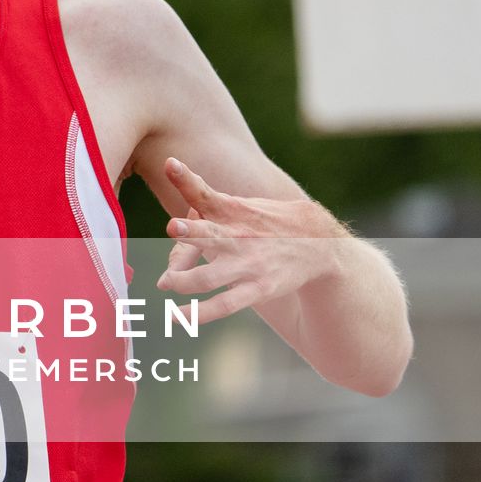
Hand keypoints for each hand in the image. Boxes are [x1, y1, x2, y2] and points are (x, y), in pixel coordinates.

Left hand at [153, 157, 345, 325]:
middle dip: (191, 233)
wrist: (316, 243)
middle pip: (211, 235)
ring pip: (210, 278)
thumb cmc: (262, 219)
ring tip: (164, 283)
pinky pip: (224, 305)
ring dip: (185, 281)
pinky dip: (199, 314)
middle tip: (173, 228)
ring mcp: (247, 265)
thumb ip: (197, 188)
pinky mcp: (257, 289)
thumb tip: (167, 163)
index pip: (204, 194)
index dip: (187, 181)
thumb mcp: (234, 202)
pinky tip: (177, 318)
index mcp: (229, 211)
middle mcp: (237, 237)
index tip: (170, 166)